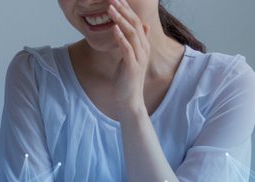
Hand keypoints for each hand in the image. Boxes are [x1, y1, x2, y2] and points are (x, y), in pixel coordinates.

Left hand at [109, 0, 149, 118]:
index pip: (136, 22)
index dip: (127, 10)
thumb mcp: (131, 57)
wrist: (129, 99)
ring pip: (131, 34)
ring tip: (111, 9)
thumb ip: (134, 42)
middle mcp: (143, 49)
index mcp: (143, 45)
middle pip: (135, 24)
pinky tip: (114, 29)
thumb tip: (141, 26)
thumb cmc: (127, 79)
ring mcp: (139, 57)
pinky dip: (120, 38)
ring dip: (120, 20)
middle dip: (124, 11)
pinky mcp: (133, 66)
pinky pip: (127, 49)